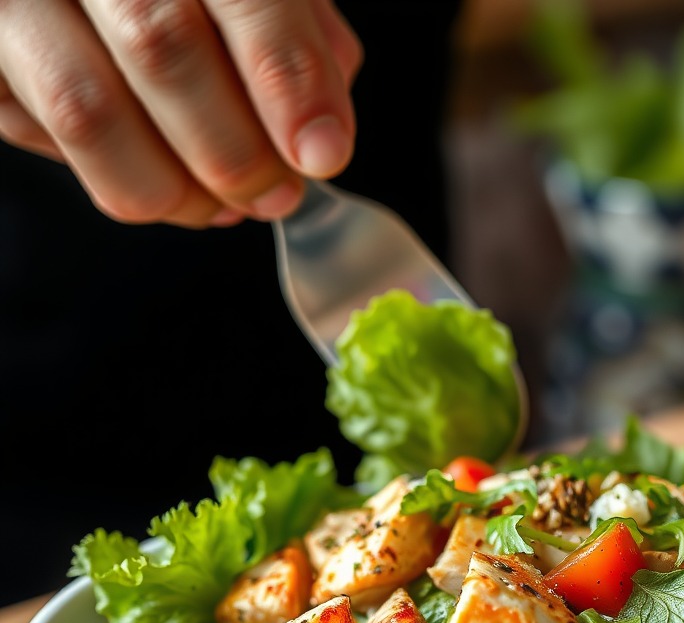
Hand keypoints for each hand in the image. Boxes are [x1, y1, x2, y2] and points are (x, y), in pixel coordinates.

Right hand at [0, 0, 361, 225]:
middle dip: (236, 152)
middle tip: (275, 194)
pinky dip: (116, 180)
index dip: (288, 78)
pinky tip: (160, 177)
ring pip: (87, 111)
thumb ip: (297, 35)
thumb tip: (323, 128)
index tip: (323, 153)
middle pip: (162, 49)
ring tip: (220, 205)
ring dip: (173, 189)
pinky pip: (38, 135)